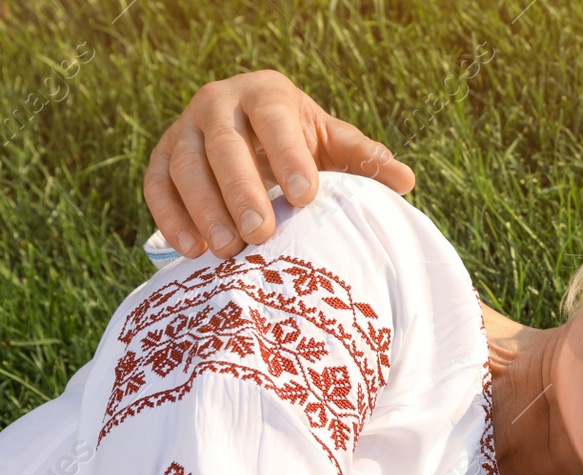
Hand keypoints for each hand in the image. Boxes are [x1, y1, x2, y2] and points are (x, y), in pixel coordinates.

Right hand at [143, 69, 414, 259]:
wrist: (251, 138)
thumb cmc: (300, 145)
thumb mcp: (333, 145)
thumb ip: (364, 160)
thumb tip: (405, 181)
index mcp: (265, 95)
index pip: (274, 121)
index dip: (288, 156)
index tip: (305, 197)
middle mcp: (218, 104)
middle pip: (223, 145)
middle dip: (241, 190)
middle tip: (261, 233)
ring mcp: (183, 130)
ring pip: (184, 166)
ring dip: (204, 209)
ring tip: (227, 250)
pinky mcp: (160, 159)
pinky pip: (156, 186)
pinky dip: (170, 218)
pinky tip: (191, 251)